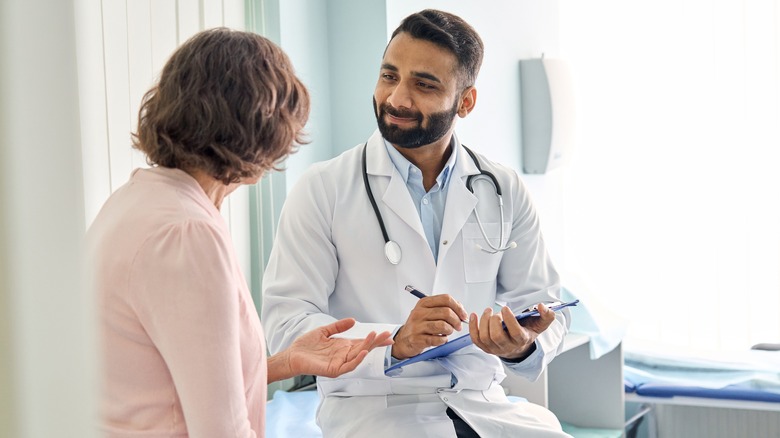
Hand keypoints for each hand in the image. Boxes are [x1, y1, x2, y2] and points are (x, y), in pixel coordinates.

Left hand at [268, 318, 392, 381]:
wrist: (292, 355)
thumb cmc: (306, 346)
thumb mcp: (324, 331)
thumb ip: (338, 326)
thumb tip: (353, 320)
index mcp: (343, 347)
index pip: (363, 342)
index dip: (375, 339)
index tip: (388, 335)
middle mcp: (344, 355)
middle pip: (364, 348)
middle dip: (376, 342)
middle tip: (387, 335)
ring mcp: (340, 363)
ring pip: (358, 356)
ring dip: (368, 347)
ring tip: (375, 337)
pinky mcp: (334, 370)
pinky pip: (349, 366)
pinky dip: (357, 359)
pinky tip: (363, 351)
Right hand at [391, 294, 467, 359]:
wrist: (403, 340)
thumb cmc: (419, 325)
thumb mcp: (428, 311)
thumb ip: (443, 307)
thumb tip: (460, 308)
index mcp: (424, 303)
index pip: (445, 299)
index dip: (458, 307)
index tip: (463, 315)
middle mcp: (419, 313)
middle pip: (446, 312)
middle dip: (456, 320)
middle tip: (458, 326)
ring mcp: (417, 326)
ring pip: (442, 325)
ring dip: (449, 330)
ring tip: (448, 332)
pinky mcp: (417, 339)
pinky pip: (437, 339)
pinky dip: (443, 340)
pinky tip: (441, 339)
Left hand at [469, 303, 554, 360]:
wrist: (519, 347)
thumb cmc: (527, 332)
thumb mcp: (540, 324)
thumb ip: (546, 315)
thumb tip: (541, 306)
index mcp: (521, 340)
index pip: (515, 333)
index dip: (509, 320)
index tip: (505, 308)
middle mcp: (508, 347)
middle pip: (497, 336)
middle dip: (494, 321)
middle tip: (496, 312)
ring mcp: (495, 349)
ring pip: (485, 338)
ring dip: (483, 322)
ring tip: (488, 311)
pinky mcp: (485, 348)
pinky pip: (476, 339)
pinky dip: (472, 327)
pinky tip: (474, 316)